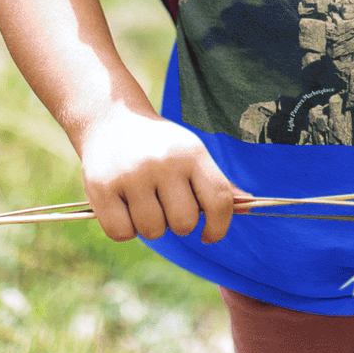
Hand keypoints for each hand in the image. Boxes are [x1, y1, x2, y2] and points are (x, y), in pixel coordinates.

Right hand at [77, 106, 246, 244]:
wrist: (110, 117)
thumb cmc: (160, 145)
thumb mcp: (192, 153)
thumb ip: (218, 183)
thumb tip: (251, 205)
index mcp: (192, 153)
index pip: (219, 201)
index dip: (219, 227)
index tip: (208, 234)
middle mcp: (164, 162)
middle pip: (184, 224)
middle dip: (177, 222)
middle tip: (165, 203)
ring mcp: (132, 174)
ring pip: (153, 231)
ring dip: (150, 225)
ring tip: (143, 200)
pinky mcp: (102, 187)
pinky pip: (122, 233)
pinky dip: (124, 228)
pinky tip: (122, 206)